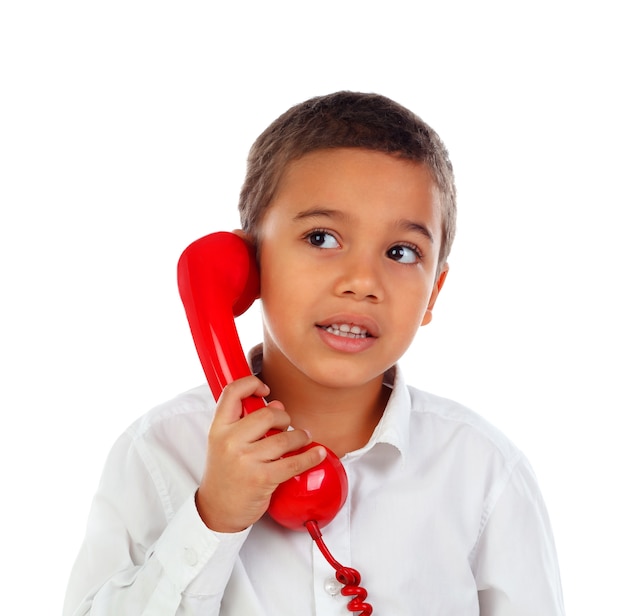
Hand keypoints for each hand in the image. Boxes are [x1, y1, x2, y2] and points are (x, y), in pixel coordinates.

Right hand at [196, 375, 326, 532]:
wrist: (217, 509)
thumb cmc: (225, 473)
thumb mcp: (226, 443)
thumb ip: (248, 421)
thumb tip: (278, 405)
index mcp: (219, 428)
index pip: (232, 392)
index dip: (251, 384)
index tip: (264, 389)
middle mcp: (229, 441)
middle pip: (267, 414)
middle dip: (283, 417)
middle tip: (287, 425)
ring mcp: (245, 460)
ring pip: (284, 438)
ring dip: (299, 436)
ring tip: (302, 438)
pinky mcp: (261, 478)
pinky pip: (293, 462)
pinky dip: (309, 457)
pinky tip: (317, 453)